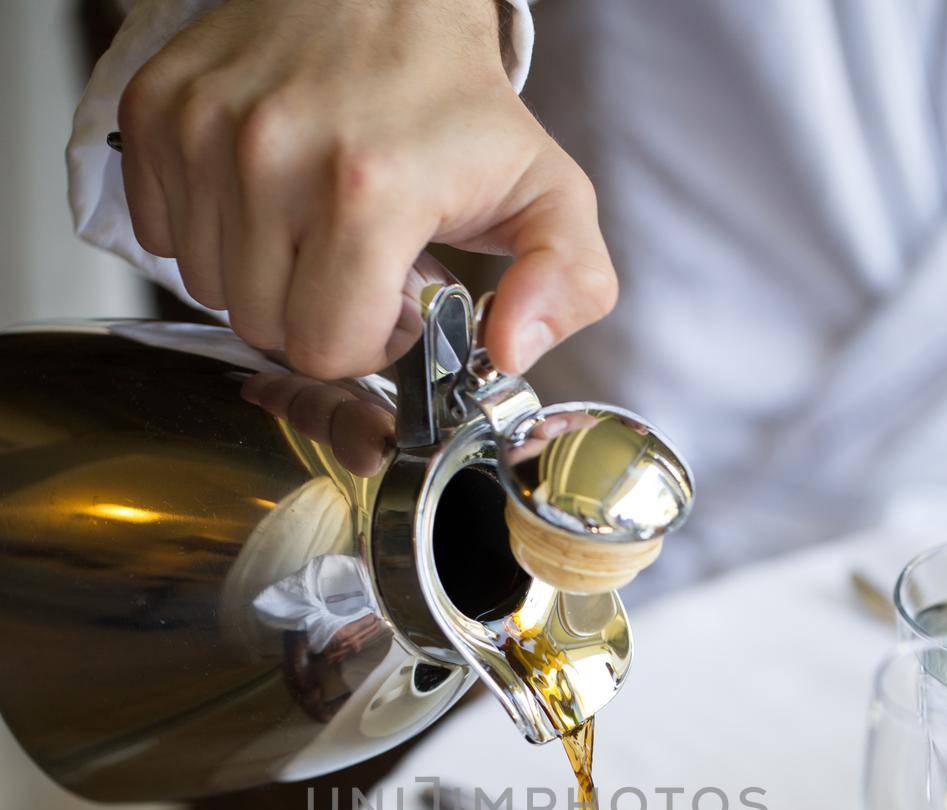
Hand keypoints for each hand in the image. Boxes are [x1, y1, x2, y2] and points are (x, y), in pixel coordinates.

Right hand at [118, 0, 617, 378]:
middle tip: (355, 262)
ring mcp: (206, 130)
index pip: (325, 349)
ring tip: (312, 226)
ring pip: (209, 289)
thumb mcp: (547, 192)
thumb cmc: (456, 99)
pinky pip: (161, 235)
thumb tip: (511, 351)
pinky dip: (208, 233)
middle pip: (263, 326)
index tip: (392, 302)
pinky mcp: (158, 109)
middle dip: (314, 314)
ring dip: (261, 276)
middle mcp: (272, 156)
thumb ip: (567, 283)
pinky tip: (261, 197)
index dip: (364, 343)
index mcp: (369, 189)